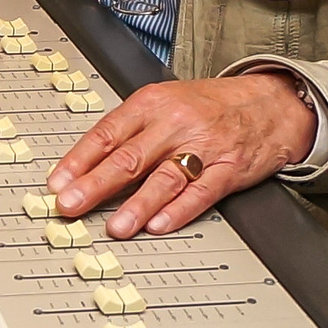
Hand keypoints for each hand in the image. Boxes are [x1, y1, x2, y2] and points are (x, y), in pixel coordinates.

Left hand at [46, 73, 316, 237]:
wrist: (269, 100)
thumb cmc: (209, 104)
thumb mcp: (165, 102)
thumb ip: (130, 130)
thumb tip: (86, 164)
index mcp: (152, 103)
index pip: (107, 133)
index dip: (80, 160)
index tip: (58, 183)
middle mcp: (174, 122)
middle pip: (129, 157)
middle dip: (95, 184)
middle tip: (71, 205)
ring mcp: (203, 145)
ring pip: (164, 178)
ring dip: (137, 205)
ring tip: (115, 226)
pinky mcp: (230, 167)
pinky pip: (202, 192)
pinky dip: (180, 210)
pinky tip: (160, 224)